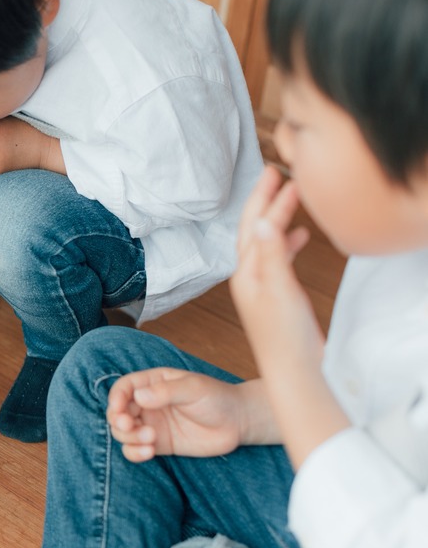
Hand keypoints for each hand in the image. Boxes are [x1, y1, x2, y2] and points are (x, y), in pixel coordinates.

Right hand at [107, 368, 270, 461]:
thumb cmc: (216, 397)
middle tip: (131, 425)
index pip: (123, 388)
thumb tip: (138, 396)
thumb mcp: (193, 388)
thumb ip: (165, 392)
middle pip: (118, 412)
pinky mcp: (158, 444)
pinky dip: (135, 453)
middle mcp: (147, 404)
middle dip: (119, 420)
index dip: (116, 397)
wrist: (237, 422)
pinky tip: (149, 452)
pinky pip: (136, 449)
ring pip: (124, 432)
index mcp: (152, 383)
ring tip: (151, 439)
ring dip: (129, 437)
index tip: (119, 409)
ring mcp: (152, 424)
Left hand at [230, 166, 323, 378]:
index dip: (265, 198)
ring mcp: (263, 288)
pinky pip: (279, 259)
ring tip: (291, 197)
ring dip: (278, 219)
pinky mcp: (278, 298)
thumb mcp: (280, 290)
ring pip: (267, 242)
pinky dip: (288, 242)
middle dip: (265, 201)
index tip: (277, 172)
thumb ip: (273, 255)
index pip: (252, 226)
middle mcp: (249, 279)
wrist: (294, 375)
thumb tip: (263, 219)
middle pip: (254, 230)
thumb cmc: (286, 338)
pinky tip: (300, 236)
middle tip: (276, 173)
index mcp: (245, 274)